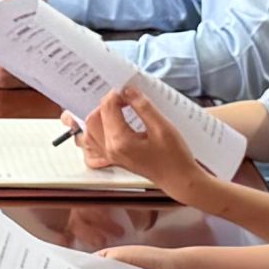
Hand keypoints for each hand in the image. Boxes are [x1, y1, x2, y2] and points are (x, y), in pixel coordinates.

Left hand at [81, 89, 205, 198]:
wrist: (178, 179)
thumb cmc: (174, 156)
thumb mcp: (162, 127)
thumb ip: (143, 107)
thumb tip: (127, 90)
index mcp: (120, 141)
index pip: (107, 108)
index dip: (116, 94)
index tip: (129, 89)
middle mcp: (110, 150)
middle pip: (94, 118)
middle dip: (107, 103)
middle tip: (125, 98)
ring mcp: (109, 156)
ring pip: (90, 130)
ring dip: (100, 115)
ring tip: (118, 109)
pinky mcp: (112, 159)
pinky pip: (93, 144)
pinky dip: (96, 131)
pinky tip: (109, 125)